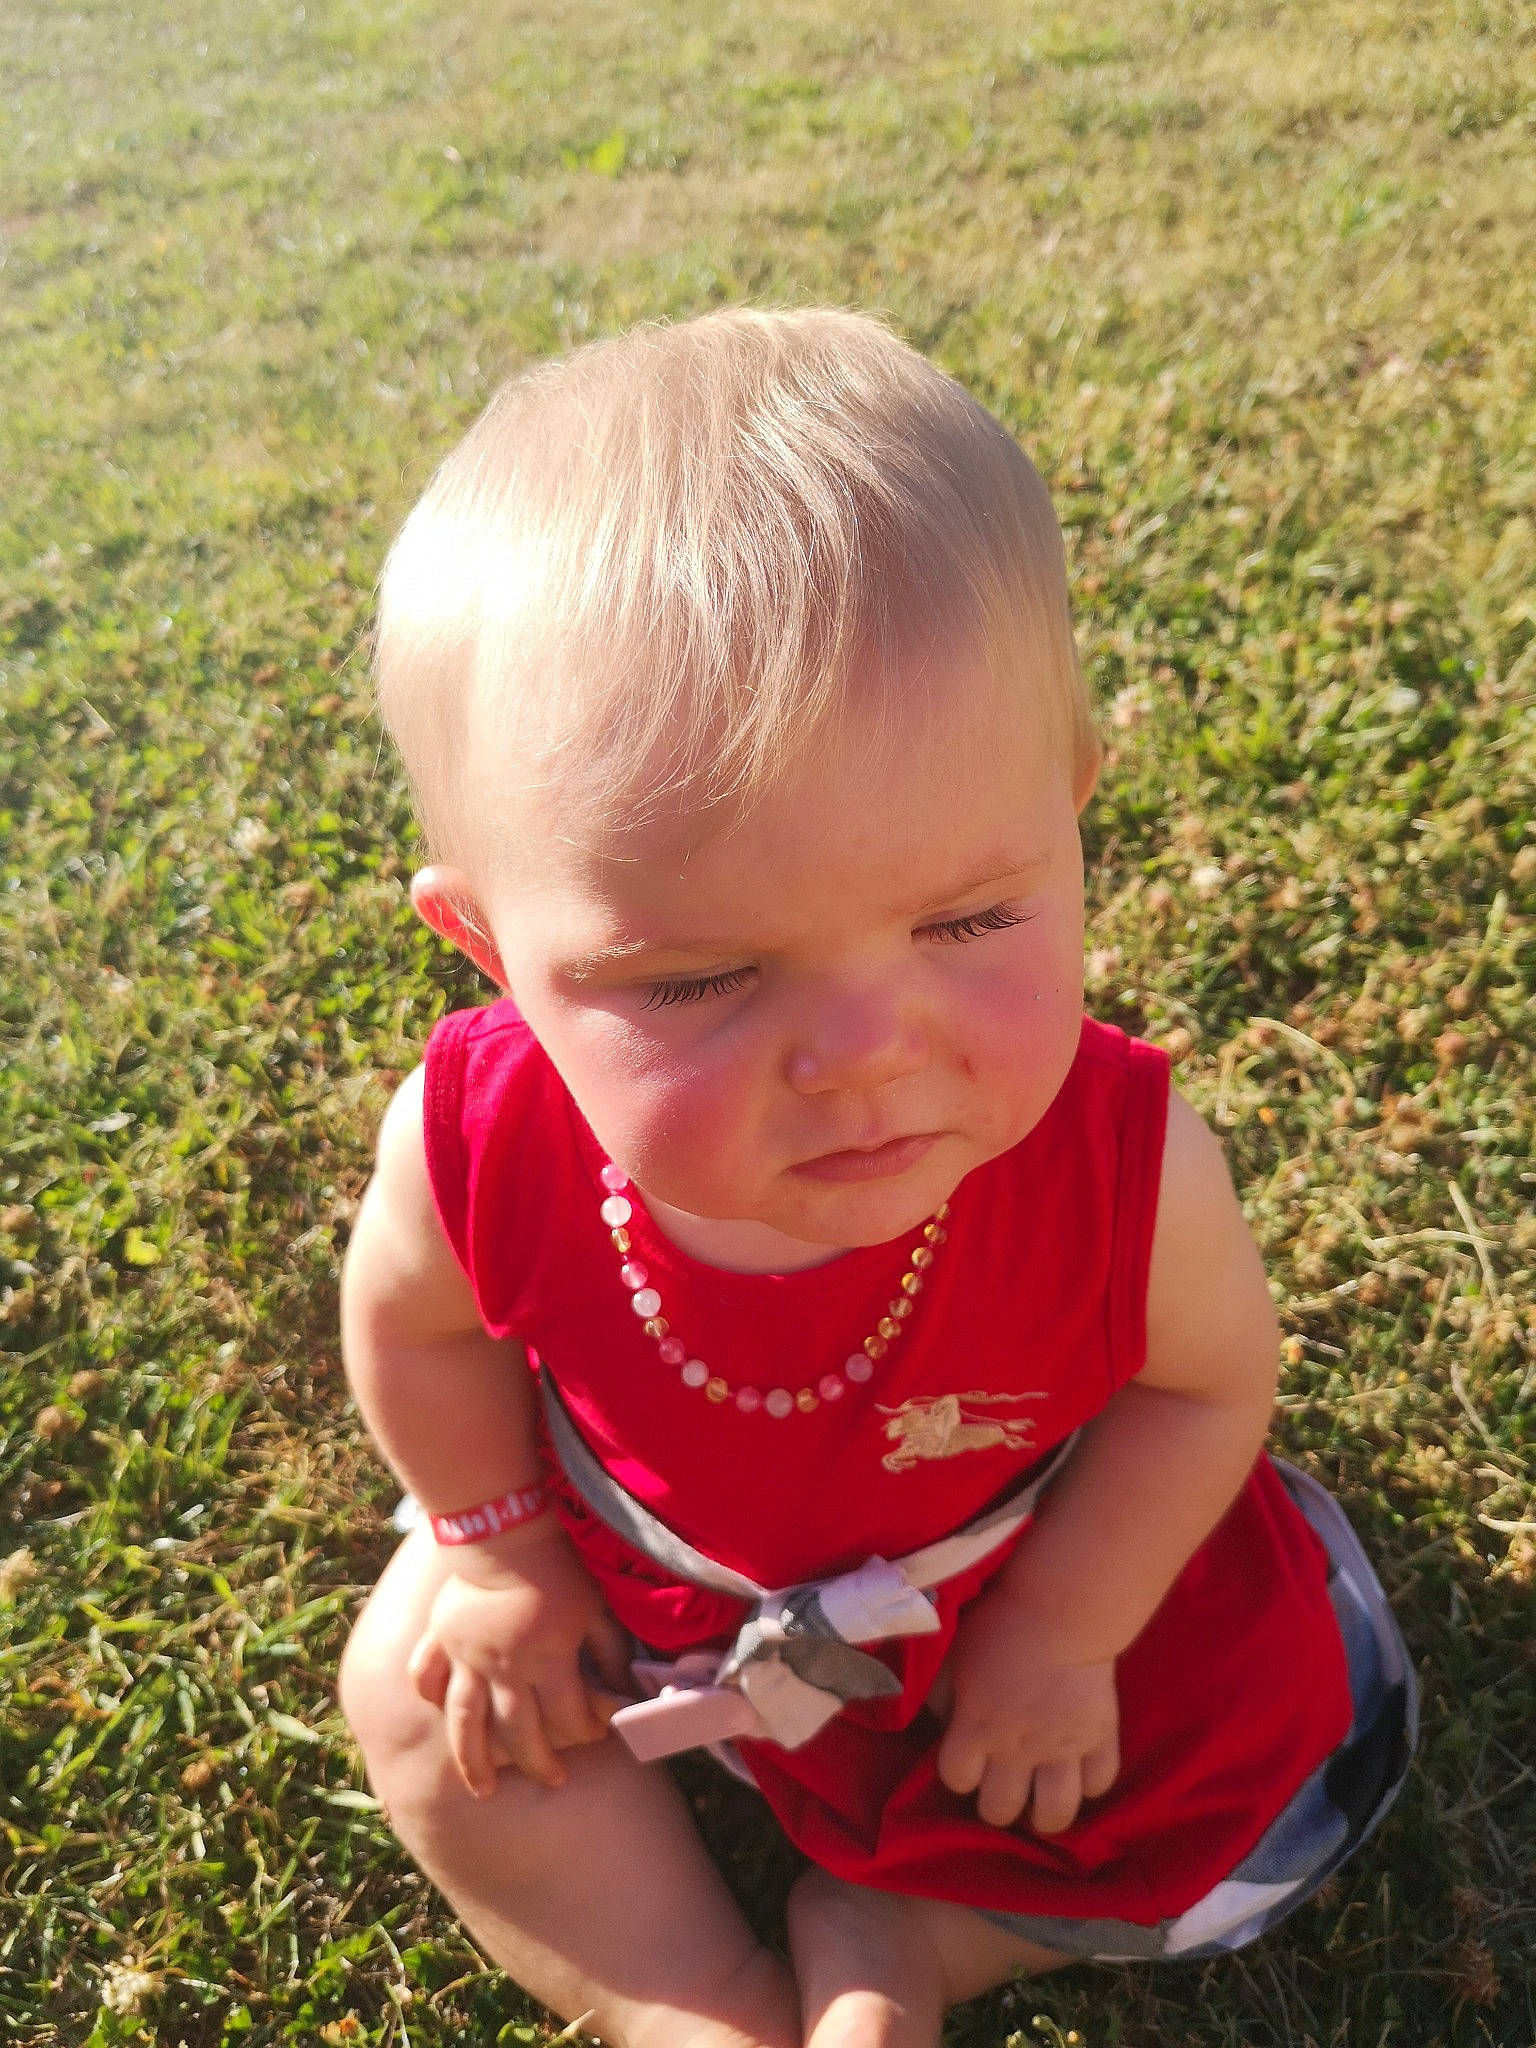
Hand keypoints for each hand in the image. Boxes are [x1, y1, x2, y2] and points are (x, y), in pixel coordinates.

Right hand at [407, 1517, 632, 1798]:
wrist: (505, 1529)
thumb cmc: (558, 1565)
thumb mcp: (596, 1607)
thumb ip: (613, 1651)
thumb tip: (628, 1688)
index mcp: (546, 1663)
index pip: (570, 1718)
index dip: (589, 1730)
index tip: (601, 1734)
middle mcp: (503, 1671)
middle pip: (519, 1734)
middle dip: (539, 1763)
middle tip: (553, 1780)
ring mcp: (467, 1658)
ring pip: (465, 1723)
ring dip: (475, 1761)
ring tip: (483, 1790)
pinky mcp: (442, 1637)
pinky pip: (428, 1674)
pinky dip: (429, 1695)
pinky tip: (433, 1712)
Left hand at [934, 1584, 1120, 1834]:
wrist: (1061, 1609)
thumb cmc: (998, 1624)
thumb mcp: (953, 1655)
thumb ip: (940, 1695)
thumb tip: (941, 1722)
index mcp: (976, 1730)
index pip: (956, 1780)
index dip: (958, 1772)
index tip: (965, 1759)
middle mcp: (1017, 1751)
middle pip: (999, 1811)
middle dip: (996, 1804)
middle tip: (1001, 1785)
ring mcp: (1063, 1750)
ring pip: (1054, 1814)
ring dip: (1043, 1814)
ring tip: (1040, 1800)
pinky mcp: (1101, 1739)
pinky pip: (1099, 1783)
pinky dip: (1089, 1783)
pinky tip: (1079, 1772)